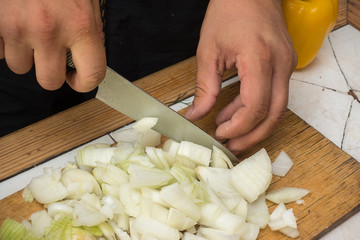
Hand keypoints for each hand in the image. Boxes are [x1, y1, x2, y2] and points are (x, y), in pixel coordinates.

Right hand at [0, 0, 105, 91]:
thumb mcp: (85, 3)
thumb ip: (87, 33)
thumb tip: (85, 61)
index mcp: (81, 25)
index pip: (92, 75)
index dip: (85, 82)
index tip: (78, 79)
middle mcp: (49, 30)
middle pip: (49, 81)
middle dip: (50, 72)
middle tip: (51, 57)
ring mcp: (17, 28)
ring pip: (19, 67)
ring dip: (25, 54)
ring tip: (29, 30)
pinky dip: (4, 42)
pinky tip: (12, 25)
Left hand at [185, 0, 296, 152]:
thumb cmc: (229, 11)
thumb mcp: (209, 50)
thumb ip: (204, 87)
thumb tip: (196, 114)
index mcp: (259, 59)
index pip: (256, 106)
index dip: (238, 126)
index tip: (220, 133)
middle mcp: (280, 64)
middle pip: (274, 114)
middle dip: (252, 136)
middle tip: (231, 146)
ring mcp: (287, 65)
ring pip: (277, 108)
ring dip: (254, 125)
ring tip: (229, 131)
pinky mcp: (285, 65)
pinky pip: (274, 95)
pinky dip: (256, 109)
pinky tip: (235, 112)